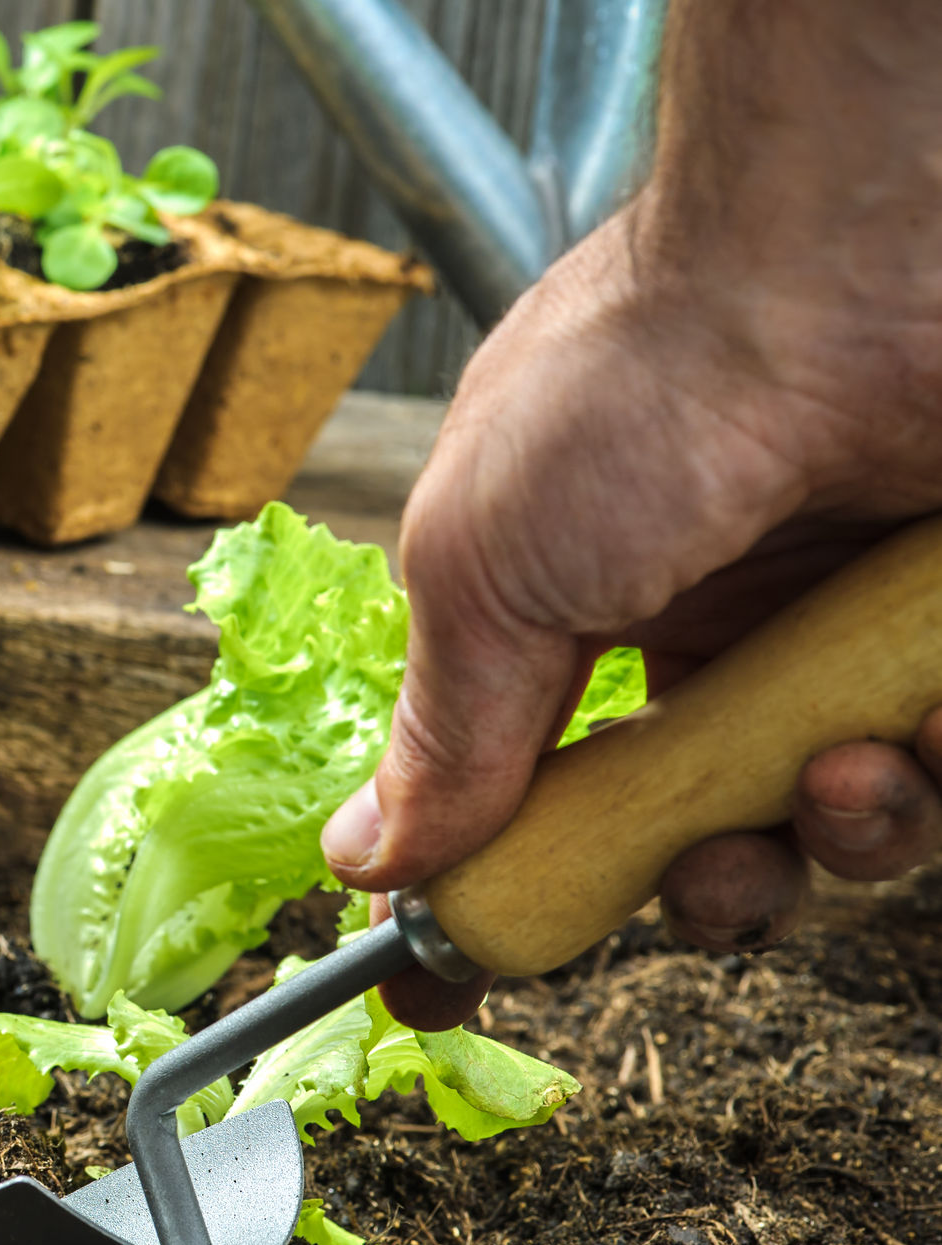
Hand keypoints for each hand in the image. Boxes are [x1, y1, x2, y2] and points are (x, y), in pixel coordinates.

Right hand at [319, 3, 941, 1026]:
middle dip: (710, 891)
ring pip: (841, 822)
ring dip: (835, 843)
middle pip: (707, 837)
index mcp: (580, 620)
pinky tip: (908, 727)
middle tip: (711, 878)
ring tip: (838, 780)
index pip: (541, 791)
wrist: (833, 266)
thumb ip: (441, 735)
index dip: (517, 888)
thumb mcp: (481, 575)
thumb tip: (362, 860)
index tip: (461, 976)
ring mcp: (839, 631)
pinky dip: (931, 776)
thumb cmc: (634, 385)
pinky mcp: (936, 637)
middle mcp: (714, 632)